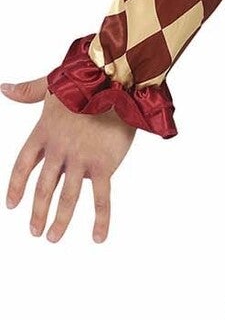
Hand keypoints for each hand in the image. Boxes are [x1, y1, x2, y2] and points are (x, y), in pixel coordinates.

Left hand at [3, 77, 134, 241]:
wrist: (117, 82)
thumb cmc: (88, 81)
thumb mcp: (52, 85)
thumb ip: (27, 92)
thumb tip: (4, 88)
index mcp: (44, 132)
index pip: (23, 165)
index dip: (16, 186)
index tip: (11, 205)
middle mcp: (59, 149)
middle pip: (43, 187)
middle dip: (37, 212)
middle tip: (34, 231)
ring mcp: (81, 159)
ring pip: (67, 197)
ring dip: (59, 221)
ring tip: (52, 237)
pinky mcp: (104, 165)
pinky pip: (101, 199)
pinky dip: (100, 220)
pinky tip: (98, 237)